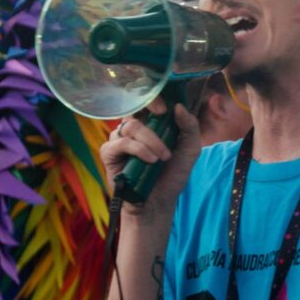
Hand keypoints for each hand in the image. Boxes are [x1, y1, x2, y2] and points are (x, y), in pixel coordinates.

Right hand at [100, 100, 201, 218]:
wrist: (159, 202)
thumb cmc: (172, 175)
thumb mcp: (189, 150)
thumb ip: (189, 127)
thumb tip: (178, 107)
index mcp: (151, 123)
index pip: (147, 101)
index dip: (153, 97)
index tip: (165, 108)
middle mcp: (133, 128)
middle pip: (136, 107)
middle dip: (150, 107)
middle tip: (162, 114)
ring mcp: (119, 139)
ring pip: (131, 125)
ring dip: (151, 139)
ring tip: (162, 157)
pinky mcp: (109, 153)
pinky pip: (121, 142)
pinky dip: (138, 149)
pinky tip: (151, 160)